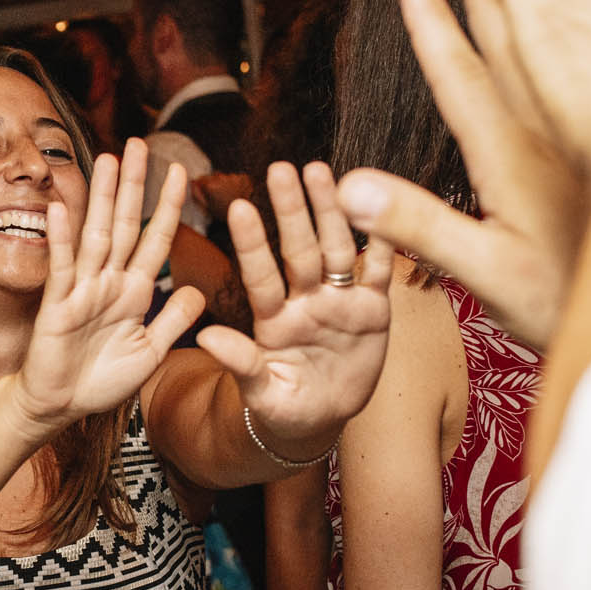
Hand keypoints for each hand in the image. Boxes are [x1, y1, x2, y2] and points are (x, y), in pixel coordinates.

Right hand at [11, 139, 203, 432]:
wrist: (60, 408)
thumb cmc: (100, 381)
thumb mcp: (150, 352)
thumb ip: (172, 321)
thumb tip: (199, 292)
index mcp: (133, 292)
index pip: (155, 239)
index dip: (167, 206)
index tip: (179, 170)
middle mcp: (108, 283)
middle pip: (124, 224)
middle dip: (133, 185)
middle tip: (138, 143)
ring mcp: (82, 291)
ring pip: (96, 236)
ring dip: (101, 198)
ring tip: (106, 160)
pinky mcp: (57, 307)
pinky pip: (63, 269)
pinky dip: (62, 239)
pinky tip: (63, 209)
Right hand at [191, 170, 252, 222]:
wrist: (248, 214)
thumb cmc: (226, 214)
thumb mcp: (207, 208)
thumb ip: (197, 194)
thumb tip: (192, 183)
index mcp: (210, 186)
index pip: (200, 179)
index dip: (201, 186)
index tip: (204, 193)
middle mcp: (221, 178)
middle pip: (212, 177)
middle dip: (213, 184)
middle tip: (218, 196)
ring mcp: (233, 176)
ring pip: (225, 177)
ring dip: (225, 183)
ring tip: (229, 196)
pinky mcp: (244, 177)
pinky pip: (236, 178)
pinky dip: (236, 183)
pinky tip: (238, 193)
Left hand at [195, 161, 393, 455]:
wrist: (321, 421)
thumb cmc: (282, 408)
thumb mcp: (261, 392)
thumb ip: (241, 363)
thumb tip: (206, 338)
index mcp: (273, 320)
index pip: (260, 275)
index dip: (252, 243)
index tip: (238, 206)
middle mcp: (305, 301)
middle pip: (299, 250)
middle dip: (292, 210)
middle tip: (281, 168)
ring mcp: (339, 301)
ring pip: (336, 249)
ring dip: (331, 212)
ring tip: (320, 170)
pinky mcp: (372, 309)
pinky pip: (378, 271)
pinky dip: (383, 243)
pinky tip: (384, 207)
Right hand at [337, 0, 585, 348]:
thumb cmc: (579, 302)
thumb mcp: (487, 271)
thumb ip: (419, 225)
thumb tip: (349, 186)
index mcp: (513, 153)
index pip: (463, 77)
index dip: (434, 28)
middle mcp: (557, 131)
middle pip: (517, 48)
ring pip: (566, 48)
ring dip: (542, 5)